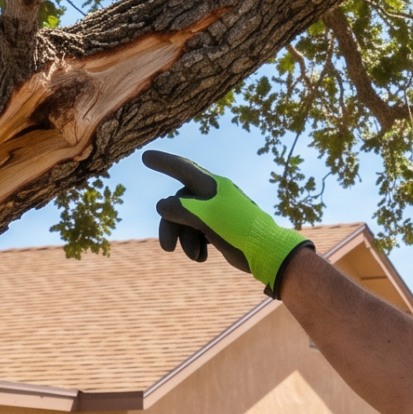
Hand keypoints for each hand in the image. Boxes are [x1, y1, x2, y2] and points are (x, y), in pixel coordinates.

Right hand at [142, 150, 311, 295]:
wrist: (267, 252)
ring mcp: (217, 212)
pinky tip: (202, 256)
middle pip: (179, 204)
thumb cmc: (239, 230)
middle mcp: (214, 196)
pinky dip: (196, 245)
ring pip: (186, 221)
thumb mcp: (207, 217)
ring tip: (196, 256)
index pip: (183, 169)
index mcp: (212, 186)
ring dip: (185, 240)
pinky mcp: (220, 229)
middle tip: (166, 248)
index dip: (163, 162)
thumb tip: (162, 205)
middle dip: (171, 226)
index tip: (145, 156)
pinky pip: (197, 232)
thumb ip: (181, 208)